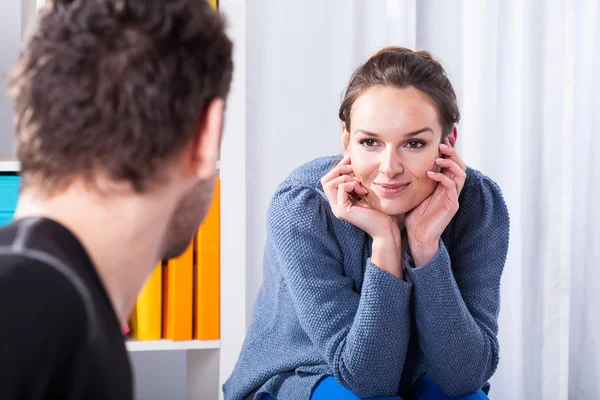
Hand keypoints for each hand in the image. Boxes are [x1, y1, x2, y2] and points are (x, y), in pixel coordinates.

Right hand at [322, 155, 402, 277]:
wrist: (386, 228)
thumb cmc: (380, 210)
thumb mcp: (365, 191)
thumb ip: (355, 181)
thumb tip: (350, 162)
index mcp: (340, 201)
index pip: (329, 180)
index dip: (338, 167)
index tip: (350, 159)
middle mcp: (335, 205)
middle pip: (325, 180)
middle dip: (339, 169)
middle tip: (353, 169)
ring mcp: (337, 209)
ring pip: (329, 183)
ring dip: (346, 178)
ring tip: (360, 184)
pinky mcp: (342, 210)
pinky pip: (341, 188)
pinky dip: (351, 184)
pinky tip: (363, 191)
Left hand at [405, 139, 466, 266]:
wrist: (418, 237)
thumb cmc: (415, 215)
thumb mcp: (414, 192)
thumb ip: (414, 178)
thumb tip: (401, 162)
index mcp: (444, 185)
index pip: (450, 163)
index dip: (448, 150)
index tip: (439, 138)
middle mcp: (451, 189)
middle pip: (460, 165)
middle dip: (452, 152)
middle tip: (441, 143)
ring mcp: (453, 197)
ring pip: (460, 174)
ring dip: (450, 163)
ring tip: (438, 157)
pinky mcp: (452, 206)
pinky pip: (452, 187)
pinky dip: (443, 178)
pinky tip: (431, 174)